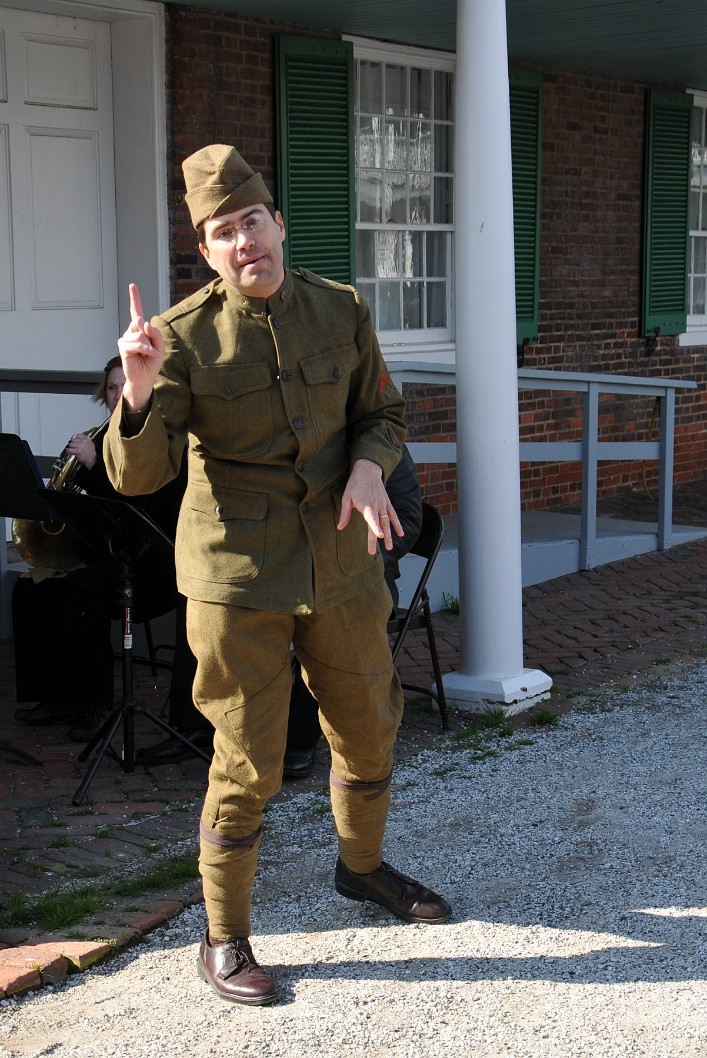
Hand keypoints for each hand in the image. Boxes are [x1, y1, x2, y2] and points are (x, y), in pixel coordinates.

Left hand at [65, 433, 96, 469]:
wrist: (92, 459)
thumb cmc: (91, 453)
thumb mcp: (90, 443)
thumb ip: (84, 439)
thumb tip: (76, 437)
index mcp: (87, 439)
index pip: (78, 435)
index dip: (76, 438)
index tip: (75, 441)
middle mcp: (84, 441)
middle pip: (73, 439)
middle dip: (73, 443)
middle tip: (73, 446)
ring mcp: (80, 446)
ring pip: (71, 444)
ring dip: (71, 447)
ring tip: (72, 449)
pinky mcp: (77, 451)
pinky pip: (69, 450)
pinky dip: (68, 451)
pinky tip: (70, 452)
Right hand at [117, 283, 163, 410]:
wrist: (145, 377)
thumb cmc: (152, 362)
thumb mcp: (160, 346)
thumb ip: (155, 333)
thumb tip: (143, 323)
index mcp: (140, 330)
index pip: (136, 311)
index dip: (134, 299)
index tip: (132, 285)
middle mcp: (131, 332)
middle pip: (140, 323)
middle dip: (150, 336)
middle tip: (151, 349)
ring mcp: (126, 339)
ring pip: (139, 334)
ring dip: (149, 346)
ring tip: (149, 354)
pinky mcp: (123, 347)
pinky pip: (137, 343)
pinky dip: (146, 349)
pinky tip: (150, 354)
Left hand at [337, 458, 403, 554]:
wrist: (368, 470)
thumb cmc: (355, 484)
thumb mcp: (346, 497)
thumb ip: (345, 513)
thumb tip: (340, 527)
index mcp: (365, 504)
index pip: (371, 518)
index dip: (375, 527)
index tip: (380, 536)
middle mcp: (376, 505)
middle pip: (378, 524)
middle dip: (377, 538)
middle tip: (373, 552)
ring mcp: (383, 504)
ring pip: (387, 522)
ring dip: (390, 535)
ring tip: (390, 547)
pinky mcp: (387, 503)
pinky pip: (393, 515)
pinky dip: (397, 524)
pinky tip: (401, 534)